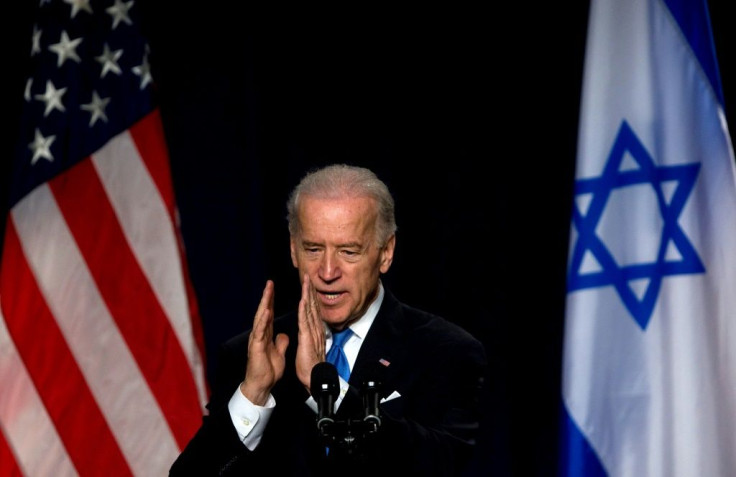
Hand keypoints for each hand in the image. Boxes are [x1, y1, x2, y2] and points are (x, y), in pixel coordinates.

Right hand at [240, 280, 288, 405]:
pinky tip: (266, 311)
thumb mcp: (278, 352)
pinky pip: (260, 331)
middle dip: (267, 297)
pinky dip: (263, 321)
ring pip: (260, 318)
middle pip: (263, 312)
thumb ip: (280, 342)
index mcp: (266, 335)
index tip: (274, 289)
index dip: (272, 302)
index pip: (269, 315)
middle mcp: (260, 334)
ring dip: (264, 304)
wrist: (261, 384)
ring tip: (268, 291)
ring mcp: (256, 339)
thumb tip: (283, 334)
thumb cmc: (268, 370)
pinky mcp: (255, 347)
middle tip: (270, 283)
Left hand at [295, 274, 325, 390]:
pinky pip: (305, 321)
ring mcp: (312, 332)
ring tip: (306, 281)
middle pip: (314, 306)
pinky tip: (303, 300)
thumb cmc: (311, 366)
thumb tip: (310, 330)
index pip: (313, 310)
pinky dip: (304, 309)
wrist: (315, 378)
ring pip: (310, 310)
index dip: (311, 297)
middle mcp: (316, 329)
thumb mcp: (311, 347)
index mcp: (315, 330)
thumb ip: (311, 336)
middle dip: (310, 290)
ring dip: (308, 295)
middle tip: (308, 276)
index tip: (308, 285)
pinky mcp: (307, 338)